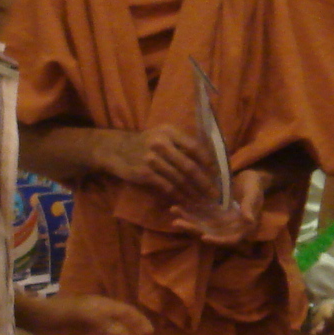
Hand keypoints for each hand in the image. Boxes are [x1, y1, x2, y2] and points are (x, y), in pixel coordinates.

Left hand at [16, 292, 149, 334]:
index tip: (148, 332)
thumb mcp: (82, 312)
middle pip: (119, 334)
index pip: (126, 313)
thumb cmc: (61, 311)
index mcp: (103, 309)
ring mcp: (92, 334)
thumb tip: (115, 329)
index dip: (138, 321)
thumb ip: (99, 320)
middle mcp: (101, 321)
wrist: (39, 319)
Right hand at [100, 125, 214, 203]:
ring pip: (180, 180)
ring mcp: (152, 159)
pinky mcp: (145, 174)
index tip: (217, 175)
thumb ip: (182, 144)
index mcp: (170, 131)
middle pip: (189, 166)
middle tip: (215, 194)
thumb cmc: (144, 143)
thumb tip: (209, 160)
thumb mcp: (162, 135)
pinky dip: (179, 197)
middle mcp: (161, 143)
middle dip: (205, 183)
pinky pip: (167, 188)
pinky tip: (187, 202)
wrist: (115, 149)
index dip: (209, 163)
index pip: (195, 147)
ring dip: (194, 193)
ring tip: (203, 202)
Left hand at [171, 168, 269, 246]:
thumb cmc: (255, 185)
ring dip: (187, 221)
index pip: (230, 240)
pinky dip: (187, 212)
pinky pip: (198, 216)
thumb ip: (250, 206)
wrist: (249, 178)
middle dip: (193, 230)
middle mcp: (229, 228)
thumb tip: (249, 220)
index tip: (203, 237)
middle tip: (177, 223)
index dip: (217, 240)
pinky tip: (176, 205)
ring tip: (173, 210)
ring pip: (201, 226)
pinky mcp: (211, 214)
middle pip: (210, 234)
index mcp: (243, 228)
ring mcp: (219, 222)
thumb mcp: (254, 193)